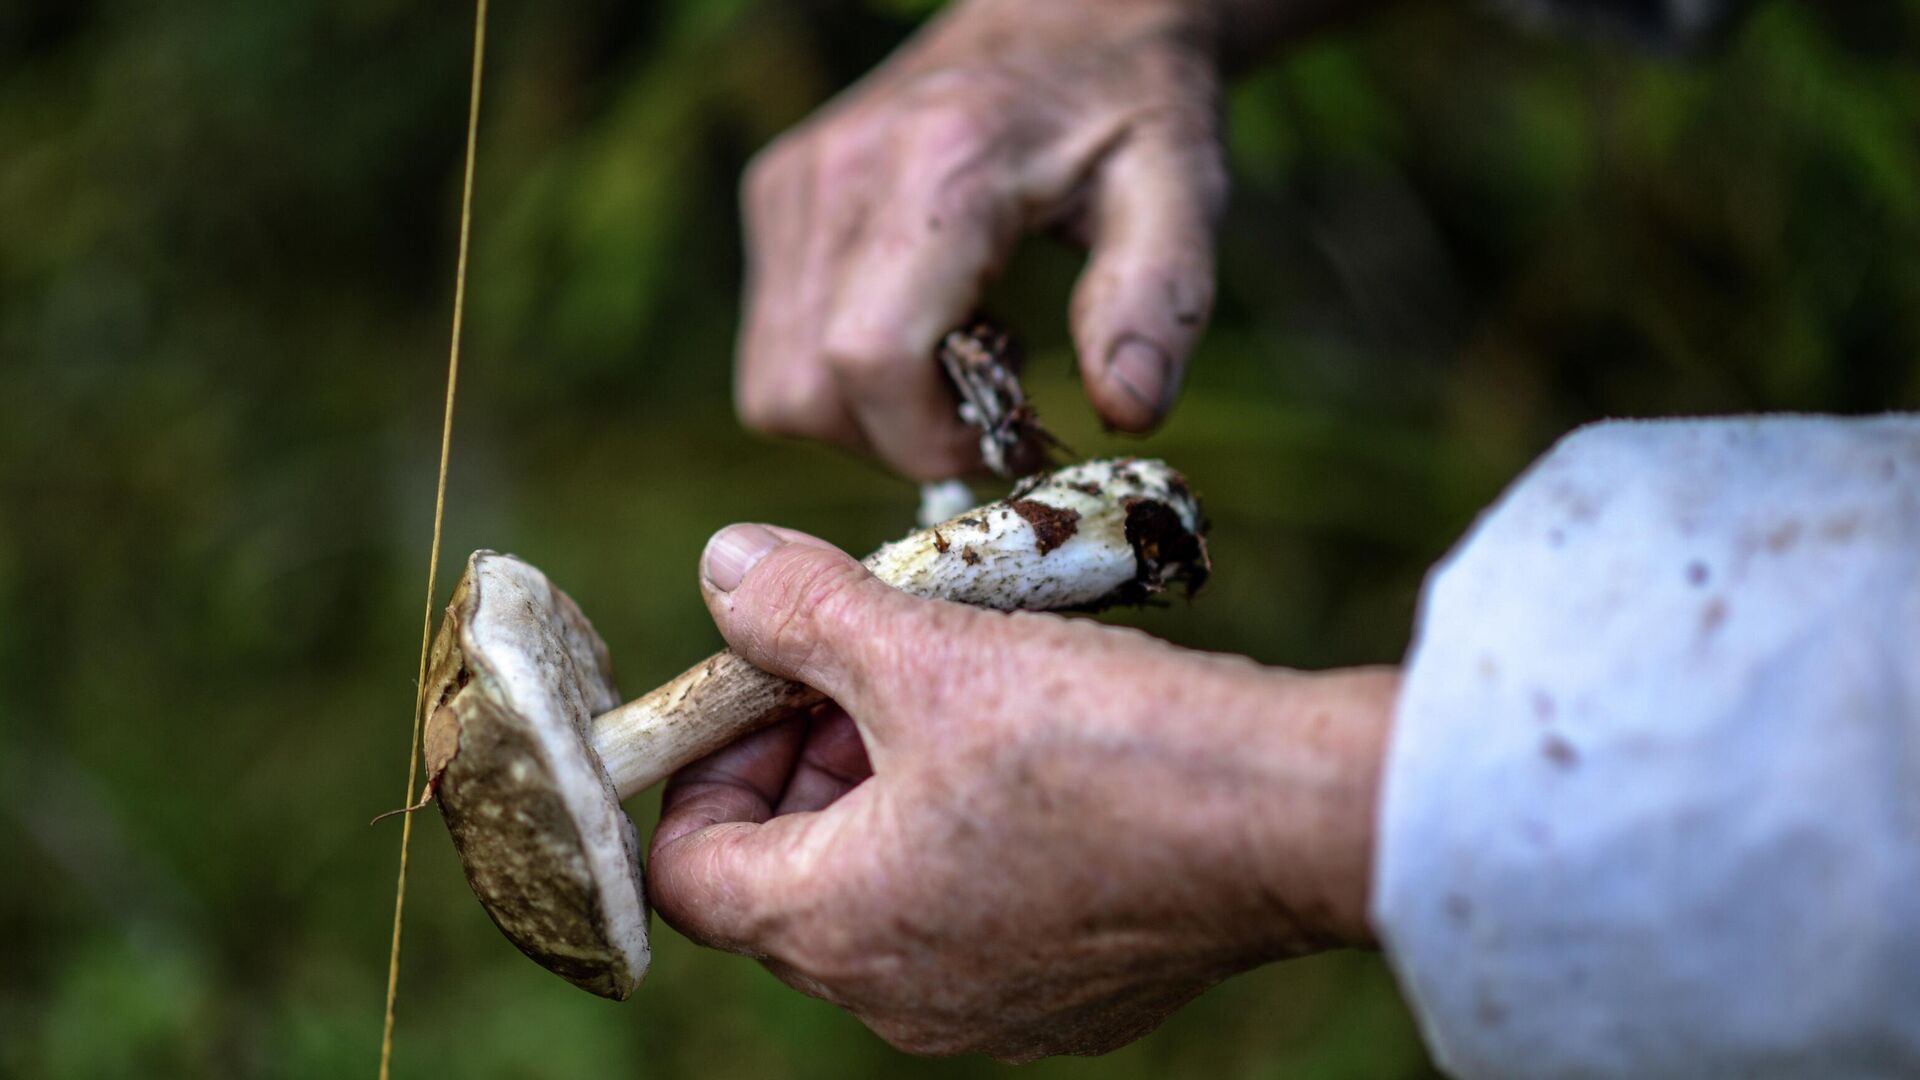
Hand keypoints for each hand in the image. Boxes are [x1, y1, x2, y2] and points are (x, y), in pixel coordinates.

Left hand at [649, 523, 1397, 1060]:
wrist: (1295, 818)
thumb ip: (806, 612)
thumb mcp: (931, 651)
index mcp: (838, 927)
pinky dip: (971, 834)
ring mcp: (992, 1008)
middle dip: (806, 759)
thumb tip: (725, 569)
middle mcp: (900, 997)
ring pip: (885, 891)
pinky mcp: (1075, 997)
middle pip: (787, 876)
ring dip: (890, 789)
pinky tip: (1036, 755)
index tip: (766, 682)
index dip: (706, 761)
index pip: (689, 868)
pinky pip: (975, 914)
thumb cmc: (1107, 745)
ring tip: (958, 690)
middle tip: (868, 666)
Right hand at [734, 0, 1229, 478]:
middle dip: (897, 439)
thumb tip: (1128, 411)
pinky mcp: (776, 194)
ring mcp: (793, 183)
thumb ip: (1157, 300)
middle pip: (805, 392)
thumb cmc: (1130, 107)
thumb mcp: (1181, 193)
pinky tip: (920, 322)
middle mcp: (839, 172)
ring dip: (864, 415)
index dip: (928, 438)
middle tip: (985, 408)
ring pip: (775, 385)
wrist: (1067, 12)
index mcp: (940, 170)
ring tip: (956, 358)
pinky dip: (838, 372)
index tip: (1006, 438)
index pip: (869, 359)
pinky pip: (773, 344)